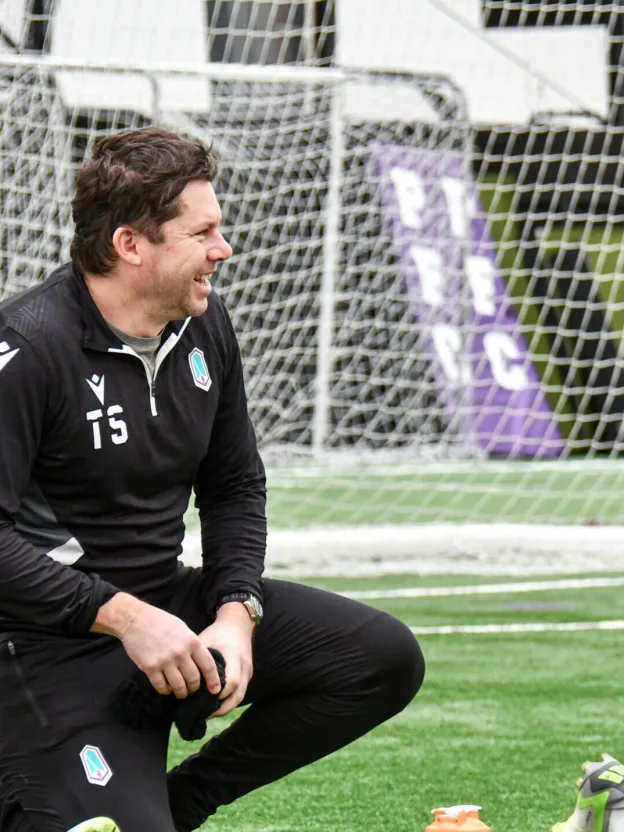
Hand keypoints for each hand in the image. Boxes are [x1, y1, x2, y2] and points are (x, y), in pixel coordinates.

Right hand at [92, 593, 221, 698]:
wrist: (135, 619)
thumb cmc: (160, 622)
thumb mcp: (183, 628)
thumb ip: (192, 644)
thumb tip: (200, 661)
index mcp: (192, 641)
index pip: (208, 665)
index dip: (213, 680)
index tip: (215, 690)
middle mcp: (180, 653)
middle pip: (194, 679)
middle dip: (195, 688)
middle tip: (193, 689)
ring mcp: (165, 661)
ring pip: (179, 686)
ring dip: (181, 692)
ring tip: (181, 692)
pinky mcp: (150, 668)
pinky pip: (161, 686)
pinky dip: (166, 690)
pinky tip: (167, 688)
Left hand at [198, 602, 254, 717]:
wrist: (237, 624)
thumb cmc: (218, 632)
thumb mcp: (206, 641)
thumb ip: (198, 659)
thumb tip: (182, 678)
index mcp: (235, 657)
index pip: (231, 681)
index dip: (219, 693)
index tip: (203, 699)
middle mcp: (244, 666)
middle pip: (238, 695)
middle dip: (222, 707)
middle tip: (205, 714)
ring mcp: (248, 671)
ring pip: (240, 696)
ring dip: (226, 707)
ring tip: (209, 713)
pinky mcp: (247, 674)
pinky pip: (240, 692)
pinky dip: (229, 700)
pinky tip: (216, 705)